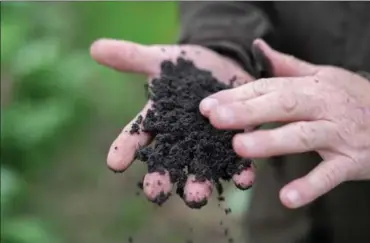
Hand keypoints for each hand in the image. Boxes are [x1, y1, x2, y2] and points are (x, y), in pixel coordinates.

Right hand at [90, 39, 254, 203]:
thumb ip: (133, 57)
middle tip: (156, 191)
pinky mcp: (236, 143)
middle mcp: (180, 142)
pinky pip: (238, 162)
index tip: (114, 162)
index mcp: (158, 123)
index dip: (124, 148)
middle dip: (161, 178)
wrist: (222, 65)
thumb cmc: (185, 67)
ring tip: (196, 196)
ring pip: (200, 171)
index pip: (136, 137)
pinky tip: (243, 179)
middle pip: (167, 164)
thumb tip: (96, 48)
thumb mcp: (161, 60)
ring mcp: (207, 146)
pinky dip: (241, 173)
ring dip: (198, 184)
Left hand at [199, 39, 369, 208]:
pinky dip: (310, 187)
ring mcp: (339, 134)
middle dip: (248, 112)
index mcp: (311, 86)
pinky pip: (330, 174)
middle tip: (216, 119)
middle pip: (283, 105)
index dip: (238, 95)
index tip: (208, 105)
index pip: (269, 88)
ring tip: (241, 147)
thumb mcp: (321, 76)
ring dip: (272, 142)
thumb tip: (259, 48)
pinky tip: (287, 197)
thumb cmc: (347, 96)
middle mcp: (323, 106)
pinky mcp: (352, 161)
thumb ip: (288, 66)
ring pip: (303, 136)